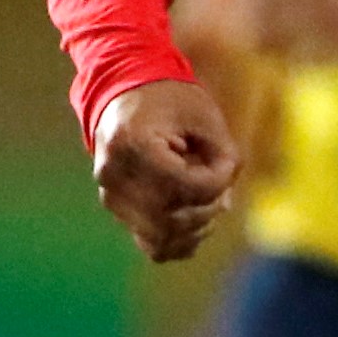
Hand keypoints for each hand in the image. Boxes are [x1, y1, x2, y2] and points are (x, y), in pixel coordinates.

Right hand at [94, 79, 241, 262]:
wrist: (125, 91)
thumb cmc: (169, 98)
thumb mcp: (204, 115)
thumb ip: (223, 154)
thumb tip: (226, 201)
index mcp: (133, 143)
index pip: (184, 185)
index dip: (217, 181)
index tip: (226, 162)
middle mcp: (114, 175)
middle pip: (171, 218)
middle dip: (208, 208)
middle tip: (223, 188)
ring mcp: (110, 196)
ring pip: (161, 239)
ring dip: (196, 228)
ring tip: (211, 201)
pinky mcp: (116, 209)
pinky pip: (152, 244)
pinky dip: (180, 239)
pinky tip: (196, 217)